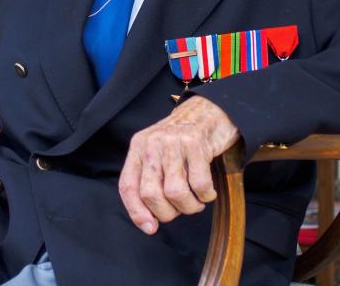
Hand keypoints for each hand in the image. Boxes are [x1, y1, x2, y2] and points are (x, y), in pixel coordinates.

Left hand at [118, 96, 238, 234]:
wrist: (211, 110)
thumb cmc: (184, 139)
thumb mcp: (159, 153)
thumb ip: (150, 180)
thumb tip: (149, 223)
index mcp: (138, 146)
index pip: (128, 186)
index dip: (137, 212)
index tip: (150, 228)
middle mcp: (152, 143)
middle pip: (151, 194)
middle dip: (168, 212)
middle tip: (180, 209)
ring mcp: (173, 142)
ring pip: (175, 192)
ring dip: (190, 206)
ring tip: (197, 200)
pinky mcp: (196, 142)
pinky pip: (200, 184)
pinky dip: (206, 195)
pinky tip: (208, 191)